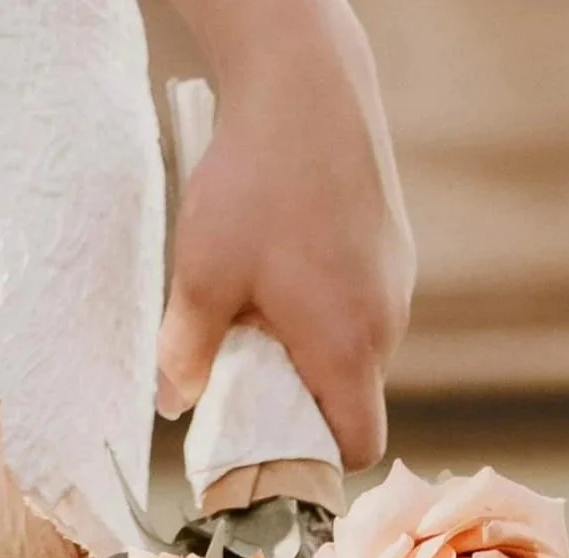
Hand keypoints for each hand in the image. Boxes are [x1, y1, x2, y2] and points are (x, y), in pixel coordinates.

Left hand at [159, 0, 414, 470]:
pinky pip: (364, 305)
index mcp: (346, 348)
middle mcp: (386, 323)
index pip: (358, 446)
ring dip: (313, 350)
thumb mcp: (202, 277)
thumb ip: (184, 354)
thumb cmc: (256, 185)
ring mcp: (397, 283)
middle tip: (246, 374)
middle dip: (302, 401)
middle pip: (353, 399)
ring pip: (357, 349)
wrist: (308, 84)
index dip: (318, 461)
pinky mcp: (394, 248)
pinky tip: (287, 266)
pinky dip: (329, 309)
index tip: (273, 448)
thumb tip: (172, 403)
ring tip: (262, 310)